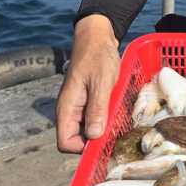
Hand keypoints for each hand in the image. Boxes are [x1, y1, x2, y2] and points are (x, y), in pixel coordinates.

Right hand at [56, 15, 120, 153]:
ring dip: (102, 130)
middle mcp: (69, 111)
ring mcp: (78, 106)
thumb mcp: (101, 82)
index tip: (104, 143)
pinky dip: (104, 119)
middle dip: (95, 141)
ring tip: (119, 123)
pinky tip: (118, 113)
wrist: (97, 37)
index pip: (66, 143)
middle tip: (117, 134)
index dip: (83, 148)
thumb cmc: (97, 56)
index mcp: (67, 108)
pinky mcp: (88, 101)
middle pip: (77, 139)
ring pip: (87, 130)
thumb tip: (94, 136)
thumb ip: (97, 108)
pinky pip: (94, 118)